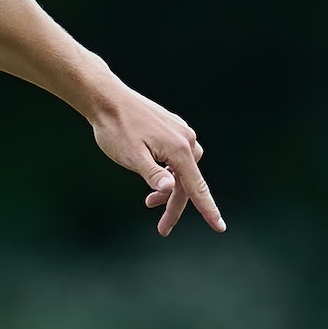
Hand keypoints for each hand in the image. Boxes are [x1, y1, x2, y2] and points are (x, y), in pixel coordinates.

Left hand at [90, 86, 225, 236]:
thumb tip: (171, 190)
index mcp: (179, 149)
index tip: (220, 228)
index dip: (208, 210)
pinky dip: (168, 172)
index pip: (196, 187)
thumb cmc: (116, 129)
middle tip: (162, 229)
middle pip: (188, 182)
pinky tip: (156, 176)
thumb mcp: (131, 157)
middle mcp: (186, 139)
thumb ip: (152, 174)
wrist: (107, 99)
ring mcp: (181, 132)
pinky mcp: (172, 128)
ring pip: (182, 170)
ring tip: (149, 203)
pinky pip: (177, 157)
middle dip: (175, 206)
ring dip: (170, 189)